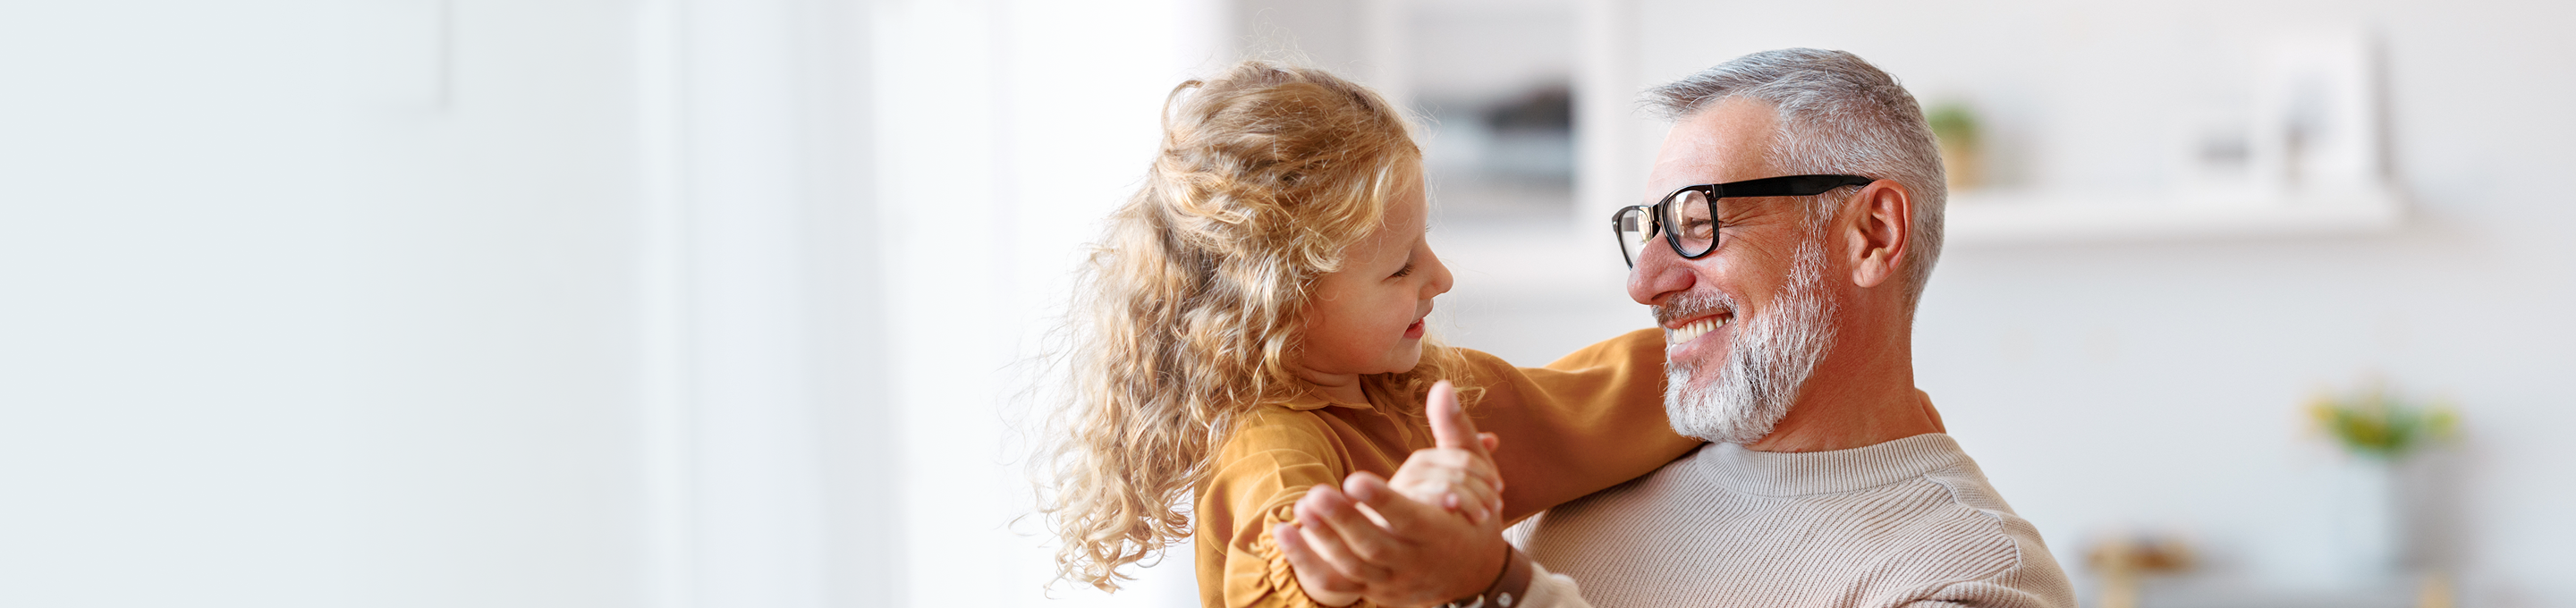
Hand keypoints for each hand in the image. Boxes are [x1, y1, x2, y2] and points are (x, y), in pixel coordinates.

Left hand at [1272, 381, 1512, 606]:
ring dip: (1323, 541)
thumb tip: (1443, 385)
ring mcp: (1392, 579)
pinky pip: (1337, 585)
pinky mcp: (1372, 589)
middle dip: (1344, 522)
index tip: (1354, 479)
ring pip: (1353, 568)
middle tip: (1315, 493)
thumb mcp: (1476, 476)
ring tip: (1300, 506)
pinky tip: (1283, 533)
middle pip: (1375, 547)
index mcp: (1441, 531)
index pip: (1411, 519)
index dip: (1383, 502)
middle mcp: (1415, 560)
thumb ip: (1455, 431)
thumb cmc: (1474, 516)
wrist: (1474, 574)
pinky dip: (1307, 563)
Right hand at [1387, 380, 1505, 523]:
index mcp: (1426, 459)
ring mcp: (1404, 488)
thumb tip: (1492, 439)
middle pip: (1459, 472)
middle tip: (1496, 506)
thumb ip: (1469, 461)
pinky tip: (1458, 514)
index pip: (1464, 457)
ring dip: (1472, 502)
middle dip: (1483, 490)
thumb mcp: (1453, 485)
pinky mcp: (1399, 509)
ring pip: (1448, 486)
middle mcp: (1413, 469)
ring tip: (1483, 517)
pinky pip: (1429, 502)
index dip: (1486, 472)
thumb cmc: (1432, 512)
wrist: (1401, 544)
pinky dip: (1448, 506)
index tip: (1499, 488)